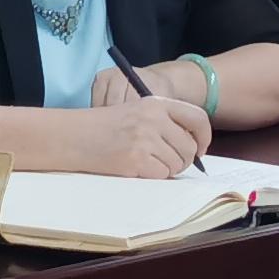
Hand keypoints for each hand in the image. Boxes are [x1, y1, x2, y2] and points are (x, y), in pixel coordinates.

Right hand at [74, 71, 210, 177]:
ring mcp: (145, 138)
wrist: (74, 135)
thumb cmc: (106, 127)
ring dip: (166, 169)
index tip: (199, 149)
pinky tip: (136, 167)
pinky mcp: (137, 159)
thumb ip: (165, 122)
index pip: (198, 118)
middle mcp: (154, 118)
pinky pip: (162, 175)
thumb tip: (194, 148)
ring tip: (145, 161)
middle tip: (163, 161)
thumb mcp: (137, 112)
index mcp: (155, 102)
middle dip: (181, 160)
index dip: (204, 137)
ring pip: (177, 164)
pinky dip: (153, 176)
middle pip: (189, 147)